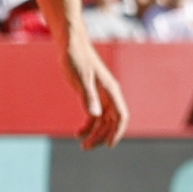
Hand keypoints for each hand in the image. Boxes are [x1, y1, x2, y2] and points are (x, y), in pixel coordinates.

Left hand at [56, 33, 130, 149]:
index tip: (109, 145)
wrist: (71, 44)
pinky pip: (96, 114)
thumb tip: (95, 115)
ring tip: (82, 144)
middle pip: (112, 121)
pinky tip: (79, 133)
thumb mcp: (80, 79)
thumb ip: (88, 97)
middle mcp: (110, 94)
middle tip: (86, 147)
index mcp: (111, 91)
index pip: (121, 116)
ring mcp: (102, 94)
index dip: (117, 132)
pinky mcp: (93, 93)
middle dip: (102, 136)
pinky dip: (89, 125)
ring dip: (95, 133)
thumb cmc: (76, 59)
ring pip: (104, 120)